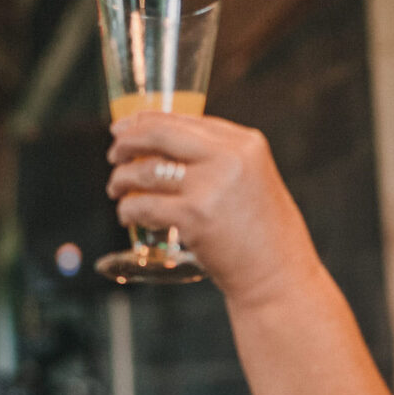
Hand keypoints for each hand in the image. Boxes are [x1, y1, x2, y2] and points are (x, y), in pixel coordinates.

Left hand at [106, 112, 320, 304]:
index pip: (185, 118)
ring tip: (117, 190)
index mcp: (246, 143)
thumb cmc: (265, 233)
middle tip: (114, 154)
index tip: (125, 129)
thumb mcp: (253, 179)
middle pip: (160, 133)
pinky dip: (127, 209)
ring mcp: (210, 187)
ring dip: (121, 179)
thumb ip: (220, 159)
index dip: (146, 120)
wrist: (279, 276)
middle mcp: (229, 158)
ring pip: (145, 170)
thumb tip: (165, 146)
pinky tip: (127, 215)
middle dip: (127, 141)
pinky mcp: (193, 218)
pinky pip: (143, 205)